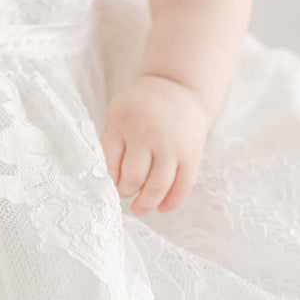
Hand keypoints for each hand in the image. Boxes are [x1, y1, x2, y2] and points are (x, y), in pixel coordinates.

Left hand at [99, 74, 210, 216]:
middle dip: (126, 192)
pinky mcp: (191, 154)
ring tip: (139, 209)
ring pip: (158, 186)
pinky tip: (162, 208)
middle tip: (125, 194)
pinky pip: (182, 186)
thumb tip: (108, 178)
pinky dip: (171, 202)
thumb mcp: (117, 111)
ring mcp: (171, 145)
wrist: (179, 89)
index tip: (111, 184)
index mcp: (123, 121)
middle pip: (133, 177)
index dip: (109, 178)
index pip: (109, 160)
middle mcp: (147, 133)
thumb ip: (110, 140)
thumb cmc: (142, 105)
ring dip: (146, 204)